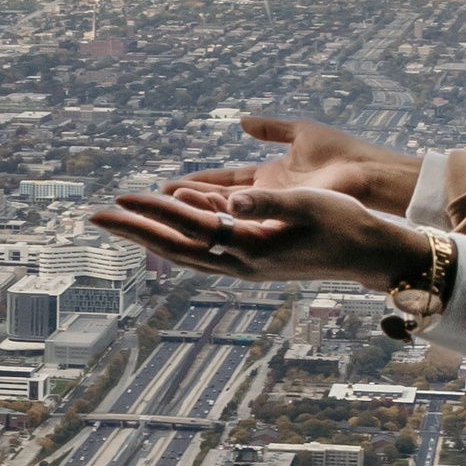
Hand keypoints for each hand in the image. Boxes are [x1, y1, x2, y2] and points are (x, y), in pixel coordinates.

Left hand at [89, 184, 430, 289]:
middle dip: (133, 231)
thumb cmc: (346, 224)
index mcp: (249, 249)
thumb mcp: (310, 205)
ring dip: (152, 237)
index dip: (150, 213)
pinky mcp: (253, 262)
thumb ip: (270, 203)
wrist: (371, 255)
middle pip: (174, 248)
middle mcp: (241, 263)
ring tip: (122, 223)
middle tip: (93, 216)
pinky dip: (179, 241)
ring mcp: (245, 266)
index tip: (117, 199)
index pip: (187, 228)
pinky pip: (203, 252)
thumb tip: (231, 200)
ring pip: (185, 253)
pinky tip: (169, 234)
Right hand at [166, 115, 419, 216]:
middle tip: (150, 202)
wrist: (368, 175)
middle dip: (183, 201)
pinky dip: (213, 213)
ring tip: (159, 208)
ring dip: (190, 209)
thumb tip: (242, 120)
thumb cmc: (342, 154)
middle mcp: (264, 198)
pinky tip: (186, 213)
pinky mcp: (278, 216)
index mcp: (269, 178)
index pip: (223, 182)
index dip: (196, 183)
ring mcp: (269, 209)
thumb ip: (270, 128)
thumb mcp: (299, 133)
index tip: (168, 186)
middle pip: (215, 201)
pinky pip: (238, 215)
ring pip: (221, 211)